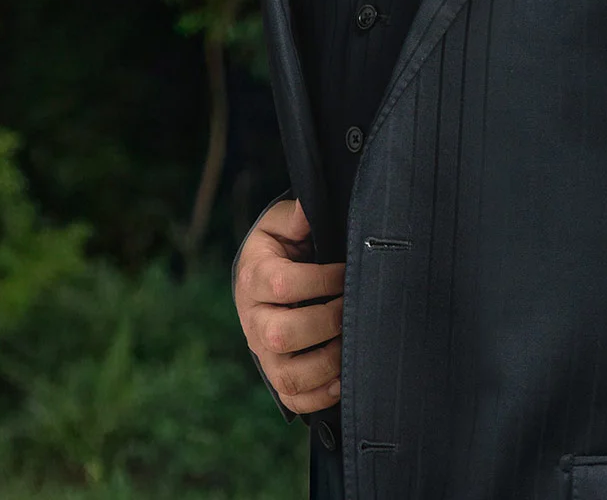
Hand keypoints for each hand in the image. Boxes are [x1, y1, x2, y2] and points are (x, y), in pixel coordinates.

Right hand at [234, 198, 344, 413]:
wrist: (265, 275)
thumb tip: (308, 208)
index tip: (347, 272)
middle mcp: (254, 320)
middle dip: (326, 323)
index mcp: (253, 277)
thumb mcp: (281, 223)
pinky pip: (293, 398)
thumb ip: (296, 216)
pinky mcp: (276, 375)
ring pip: (288, 375)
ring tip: (352, 343)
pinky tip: (344, 378)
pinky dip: (320, 396)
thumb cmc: (281, 246)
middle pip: (282, 335)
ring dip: (327, 363)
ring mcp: (263, 353)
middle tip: (352, 308)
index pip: (282, 284)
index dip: (321, 280)